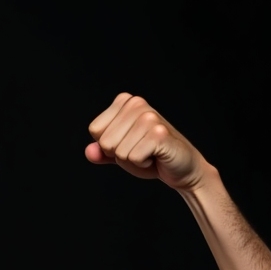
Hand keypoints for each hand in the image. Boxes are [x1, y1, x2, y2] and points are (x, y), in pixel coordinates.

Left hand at [85, 93, 207, 189]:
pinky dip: (142, 164)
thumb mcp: (120, 153)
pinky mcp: (160, 133)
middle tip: (141, 149)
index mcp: (126, 101)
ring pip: (119, 152)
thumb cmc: (150, 156)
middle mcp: (138, 104)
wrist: (181, 167)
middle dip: (120, 154)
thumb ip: (101, 152)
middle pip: (105, 142)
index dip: (108, 145)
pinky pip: (133, 157)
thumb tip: (89, 151)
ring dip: (133, 160)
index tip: (129, 142)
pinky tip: (156, 156)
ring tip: (149, 152)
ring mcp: (149, 117)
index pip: (95, 130)